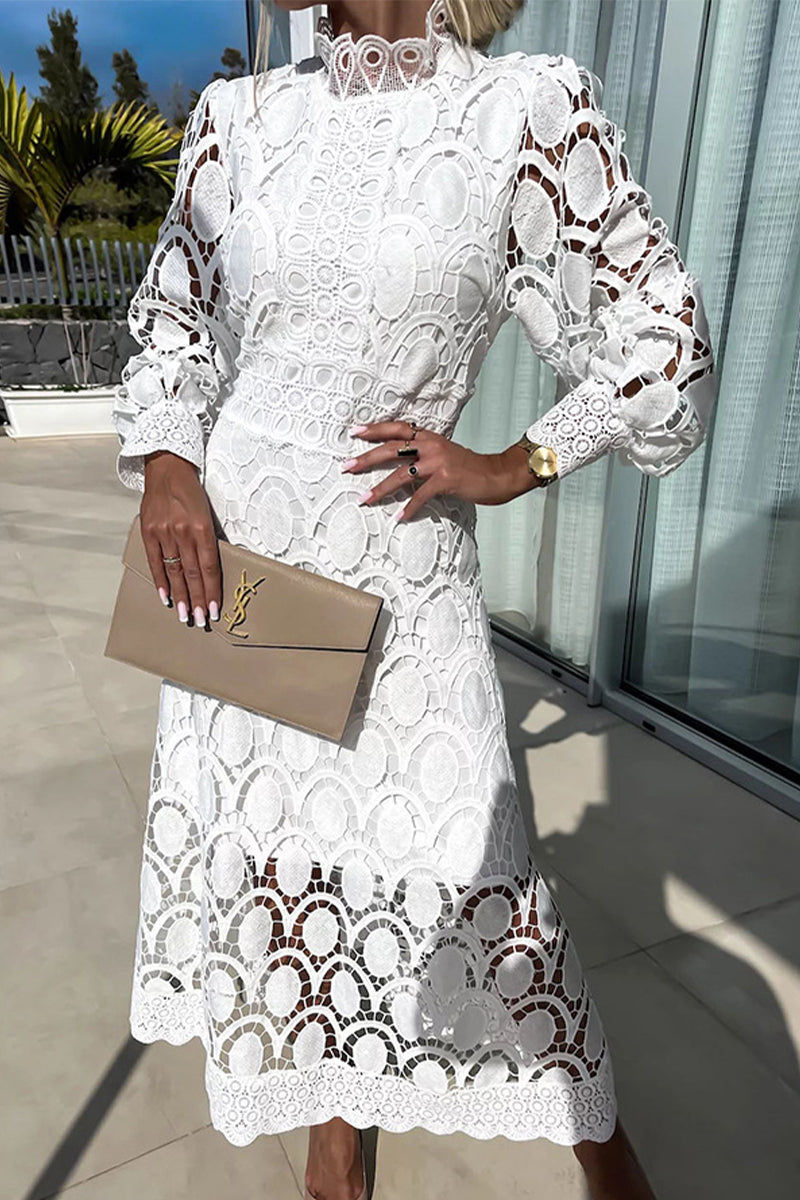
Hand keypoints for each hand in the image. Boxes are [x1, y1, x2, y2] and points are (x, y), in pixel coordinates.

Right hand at [141, 451, 220, 627]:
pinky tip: (166, 598)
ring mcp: (164, 532)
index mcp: (203, 527)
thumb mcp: (207, 512)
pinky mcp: (148, 531)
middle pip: (193, 574)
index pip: (209, 567)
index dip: (212, 590)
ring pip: (174, 572)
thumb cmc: (192, 492)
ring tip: (185, 615)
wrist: (167, 469)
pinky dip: (161, 581)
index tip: (215, 609)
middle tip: (201, 621)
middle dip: (197, 600)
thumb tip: (212, 570)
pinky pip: (155, 562)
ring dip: (180, 597)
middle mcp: (183, 531)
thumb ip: (209, 539)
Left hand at [341, 420, 542, 520]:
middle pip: (391, 449)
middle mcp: (431, 446)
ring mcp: (438, 462)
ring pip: (401, 474)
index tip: (355, 431)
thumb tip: (402, 464)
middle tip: (347, 466)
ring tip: (364, 499)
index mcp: (429, 438)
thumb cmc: (471, 468)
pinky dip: (409, 508)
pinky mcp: (446, 480)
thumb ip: (424, 455)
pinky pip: (421, 495)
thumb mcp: (445, 454)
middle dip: (366, 459)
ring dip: (380, 489)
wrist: (498, 474)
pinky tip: (398, 517)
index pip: (397, 428)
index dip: (375, 429)